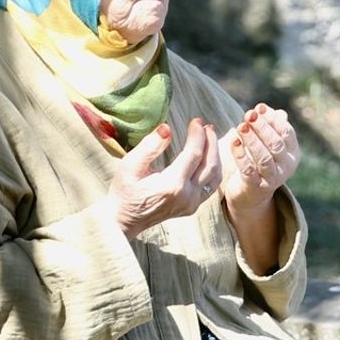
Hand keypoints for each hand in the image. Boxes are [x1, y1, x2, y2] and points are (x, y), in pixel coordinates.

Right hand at [99, 119, 221, 238]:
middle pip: (210, 164)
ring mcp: (192, 203)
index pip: (193, 154)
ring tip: (211, 139)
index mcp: (172, 184)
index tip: (196, 121)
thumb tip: (167, 129)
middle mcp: (187, 195)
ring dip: (216, 156)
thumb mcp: (130, 166)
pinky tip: (208, 159)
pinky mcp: (192, 207)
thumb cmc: (124, 191)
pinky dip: (213, 170)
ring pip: (215, 177)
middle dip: (211, 142)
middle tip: (207, 126)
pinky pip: (210, 186)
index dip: (197, 135)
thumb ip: (150, 146)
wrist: (124, 219)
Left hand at [220, 104, 299, 213]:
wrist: (250, 193)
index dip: (273, 119)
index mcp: (292, 152)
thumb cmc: (257, 161)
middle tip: (248, 115)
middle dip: (262, 128)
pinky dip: (241, 155)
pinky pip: (248, 170)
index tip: (259, 108)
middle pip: (276, 144)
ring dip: (252, 140)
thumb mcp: (265, 143)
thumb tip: (264, 108)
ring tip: (241, 127)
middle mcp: (286, 165)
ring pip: (264, 157)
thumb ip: (266, 126)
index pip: (286, 133)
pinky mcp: (257, 187)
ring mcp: (273, 178)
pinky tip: (234, 142)